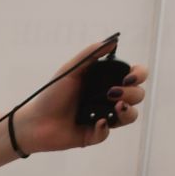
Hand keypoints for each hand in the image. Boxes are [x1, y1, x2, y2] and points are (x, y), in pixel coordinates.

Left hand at [15, 40, 148, 152]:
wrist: (35, 121)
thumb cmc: (51, 94)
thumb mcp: (71, 70)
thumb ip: (90, 54)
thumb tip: (113, 40)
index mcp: (105, 81)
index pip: (133, 76)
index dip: (139, 75)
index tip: (129, 77)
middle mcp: (107, 98)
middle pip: (137, 95)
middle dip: (132, 93)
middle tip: (112, 93)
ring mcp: (103, 117)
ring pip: (130, 116)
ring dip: (128, 111)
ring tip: (116, 108)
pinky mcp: (95, 134)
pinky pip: (108, 133)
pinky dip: (104, 128)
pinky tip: (96, 122)